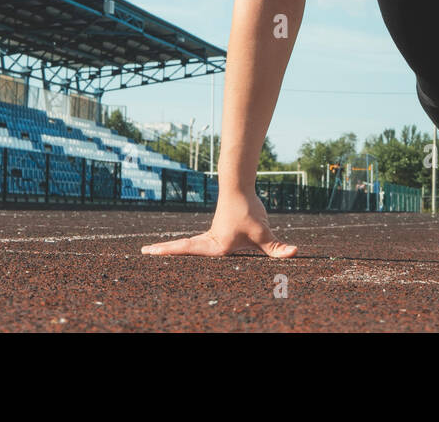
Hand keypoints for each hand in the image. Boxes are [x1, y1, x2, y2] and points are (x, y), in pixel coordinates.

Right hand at [141, 190, 298, 258]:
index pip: (188, 251)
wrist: (240, 185)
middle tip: (144, 251)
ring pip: (190, 244)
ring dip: (173, 248)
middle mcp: (210, 240)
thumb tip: (294, 252)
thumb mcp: (264, 232)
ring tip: (155, 251)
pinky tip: (184, 249)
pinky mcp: (218, 229)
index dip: (168, 252)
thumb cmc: (248, 209)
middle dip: (165, 251)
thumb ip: (276, 247)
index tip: (147, 251)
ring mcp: (212, 234)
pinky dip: (187, 245)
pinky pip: (198, 240)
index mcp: (216, 245)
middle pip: (183, 248)